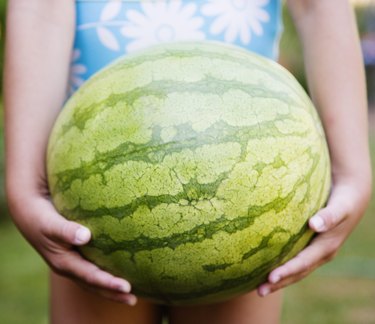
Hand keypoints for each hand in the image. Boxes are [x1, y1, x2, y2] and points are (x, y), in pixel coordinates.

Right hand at [8, 190, 136, 304]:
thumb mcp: (51, 224)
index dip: (108, 283)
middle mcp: (69, 267)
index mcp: (64, 264)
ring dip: (110, 287)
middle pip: (94, 285)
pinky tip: (120, 270)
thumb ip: (66, 231)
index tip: (127, 287)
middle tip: (133, 300)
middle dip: (113, 293)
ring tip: (130, 294)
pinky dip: (106, 273)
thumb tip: (86, 236)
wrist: (30, 215)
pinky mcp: (76, 256)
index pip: (90, 277)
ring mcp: (73, 263)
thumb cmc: (42, 219)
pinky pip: (93, 267)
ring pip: (94, 279)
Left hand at [257, 176, 370, 296]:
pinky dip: (282, 268)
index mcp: (326, 248)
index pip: (302, 263)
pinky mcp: (310, 248)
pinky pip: (295, 261)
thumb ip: (329, 216)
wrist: (352, 200)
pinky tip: (266, 269)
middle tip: (258, 292)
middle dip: (279, 283)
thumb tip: (314, 225)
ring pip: (296, 270)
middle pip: (297, 273)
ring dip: (279, 280)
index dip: (286, 271)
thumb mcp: (340, 207)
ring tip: (259, 288)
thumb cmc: (343, 201)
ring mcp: (316, 253)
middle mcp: (321, 254)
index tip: (270, 277)